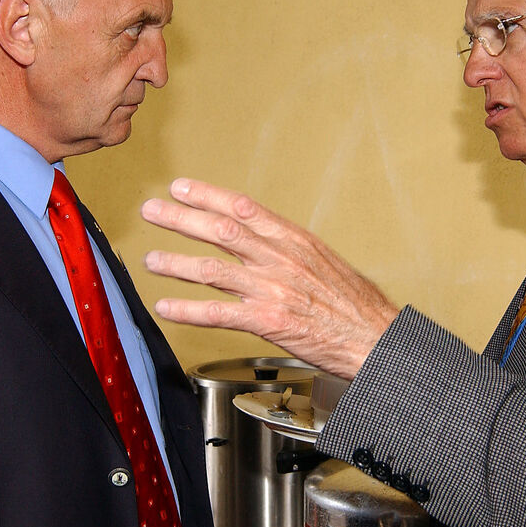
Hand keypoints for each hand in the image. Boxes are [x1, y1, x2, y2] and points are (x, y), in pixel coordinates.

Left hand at [141, 178, 399, 378]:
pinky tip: (167, 306)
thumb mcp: (323, 261)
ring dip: (177, 263)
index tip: (181, 187)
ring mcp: (273, 290)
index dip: (208, 195)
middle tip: (152, 211)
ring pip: (214, 270)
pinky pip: (218, 313)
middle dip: (182, 219)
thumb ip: (287, 249)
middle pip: (222, 231)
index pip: (243, 208)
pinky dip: (188, 309)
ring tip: (151, 260)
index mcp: (294, 240)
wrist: (374, 338)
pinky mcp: (268, 322)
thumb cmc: (353, 304)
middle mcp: (280, 260)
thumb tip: (260, 236)